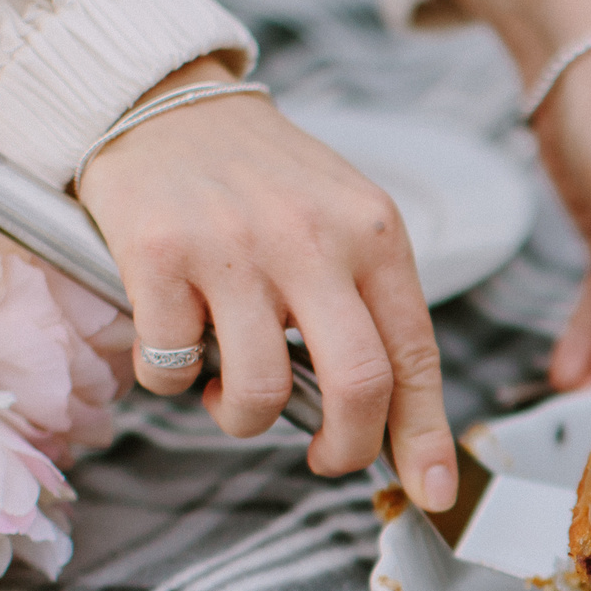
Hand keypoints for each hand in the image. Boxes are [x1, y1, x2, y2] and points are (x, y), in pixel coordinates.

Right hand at [74, 58, 457, 511]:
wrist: (161, 100)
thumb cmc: (258, 180)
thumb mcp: (338, 221)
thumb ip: (364, 306)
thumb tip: (388, 420)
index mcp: (373, 233)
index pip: (415, 352)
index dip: (426, 435)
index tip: (431, 490)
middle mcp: (313, 238)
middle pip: (357, 385)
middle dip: (344, 448)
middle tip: (323, 457)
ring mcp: (235, 247)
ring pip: (258, 392)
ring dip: (239, 417)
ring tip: (227, 385)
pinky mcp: (159, 254)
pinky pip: (173, 368)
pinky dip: (170, 381)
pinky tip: (174, 342)